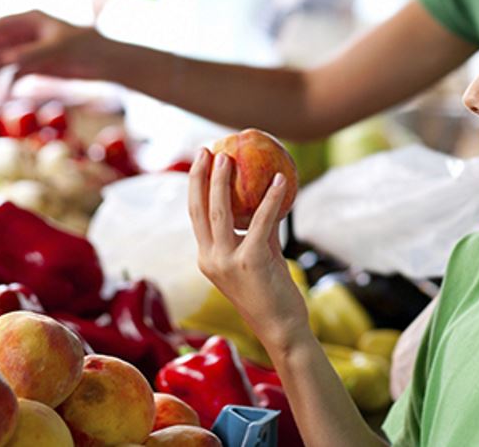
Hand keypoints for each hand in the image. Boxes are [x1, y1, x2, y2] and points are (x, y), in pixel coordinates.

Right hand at [0, 9, 103, 82]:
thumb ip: (31, 53)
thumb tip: (3, 59)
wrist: (106, 62)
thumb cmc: (86, 46)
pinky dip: (8, 85)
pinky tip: (5, 97)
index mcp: (31, 19)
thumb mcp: (58, 49)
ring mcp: (29, 50)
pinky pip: (15, 75)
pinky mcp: (35, 66)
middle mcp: (26, 33)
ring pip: (3, 62)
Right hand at [188, 148, 309, 352]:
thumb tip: (269, 194)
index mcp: (207, 258)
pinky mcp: (251, 262)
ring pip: (220, 212)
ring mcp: (228, 262)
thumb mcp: (261, 256)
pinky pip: (261, 221)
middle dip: (199, 176)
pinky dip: (270, 198)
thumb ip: (260, 229)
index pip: (195, 216)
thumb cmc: (273, 293)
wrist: (283, 330)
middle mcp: (210, 259)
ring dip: (223, 181)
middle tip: (206, 149)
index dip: (195, 186)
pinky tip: (279, 179)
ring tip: (230, 157)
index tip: (201, 160)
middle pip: (198, 209)